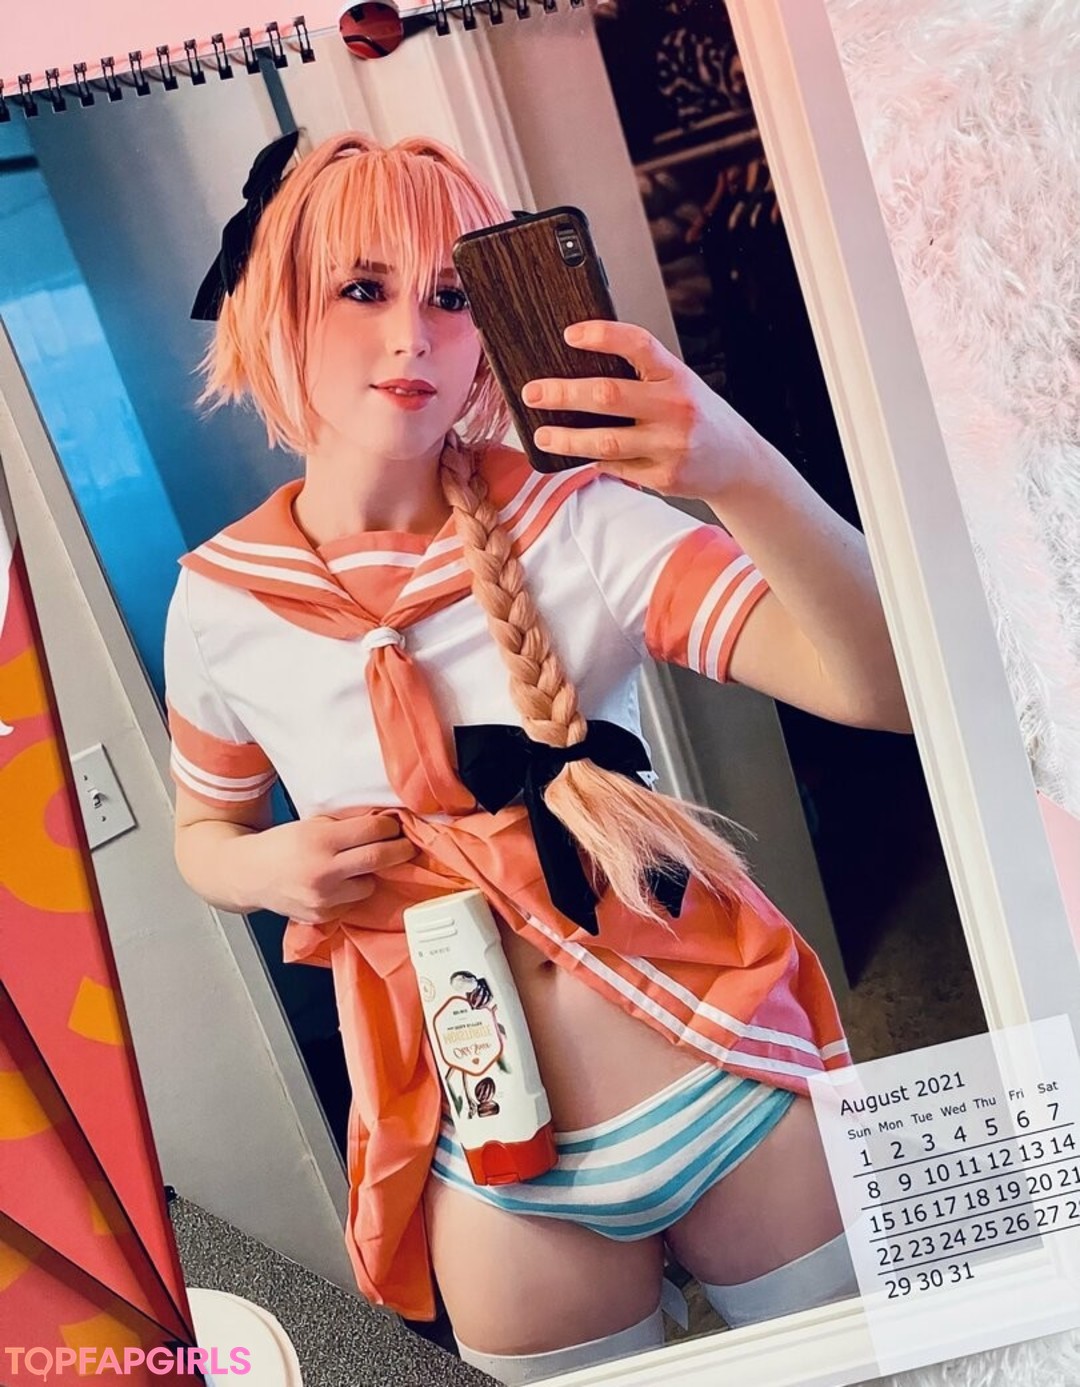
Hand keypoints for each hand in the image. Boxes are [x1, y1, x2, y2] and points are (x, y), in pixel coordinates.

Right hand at [237, 813, 416, 922]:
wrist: (248, 875)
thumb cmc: (281, 845)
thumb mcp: (310, 825)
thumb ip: (343, 826)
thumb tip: (382, 822)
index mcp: (320, 840)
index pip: (372, 831)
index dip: (390, 827)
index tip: (395, 825)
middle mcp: (323, 870)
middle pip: (379, 858)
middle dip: (400, 850)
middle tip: (407, 845)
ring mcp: (323, 897)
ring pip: (369, 885)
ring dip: (370, 875)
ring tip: (358, 866)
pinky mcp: (322, 916)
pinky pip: (352, 903)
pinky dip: (350, 892)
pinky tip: (338, 883)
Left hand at [522, 319, 764, 501]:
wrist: (739, 462)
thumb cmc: (700, 416)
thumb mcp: (680, 384)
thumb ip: (643, 377)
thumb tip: (580, 370)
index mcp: (677, 376)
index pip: (639, 345)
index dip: (603, 336)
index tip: (570, 334)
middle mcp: (676, 408)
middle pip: (609, 397)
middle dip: (563, 393)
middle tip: (533, 392)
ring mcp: (670, 446)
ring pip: (605, 442)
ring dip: (567, 437)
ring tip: (541, 433)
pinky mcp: (664, 477)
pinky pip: (616, 467)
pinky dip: (592, 460)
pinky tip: (576, 454)